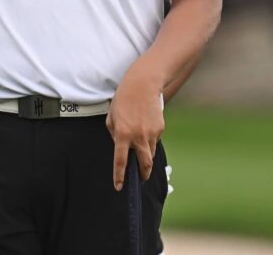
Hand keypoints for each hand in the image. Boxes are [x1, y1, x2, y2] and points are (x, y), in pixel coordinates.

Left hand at [106, 67, 163, 189]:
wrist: (142, 85)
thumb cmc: (123, 100)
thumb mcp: (112, 117)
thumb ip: (115, 135)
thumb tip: (122, 147)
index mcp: (122, 134)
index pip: (120, 161)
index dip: (119, 176)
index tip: (119, 187)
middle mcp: (138, 136)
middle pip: (144, 164)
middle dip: (143, 175)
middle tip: (140, 178)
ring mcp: (151, 133)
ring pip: (150, 152)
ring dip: (146, 156)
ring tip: (140, 147)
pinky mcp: (160, 128)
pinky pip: (154, 140)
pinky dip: (149, 140)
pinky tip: (145, 128)